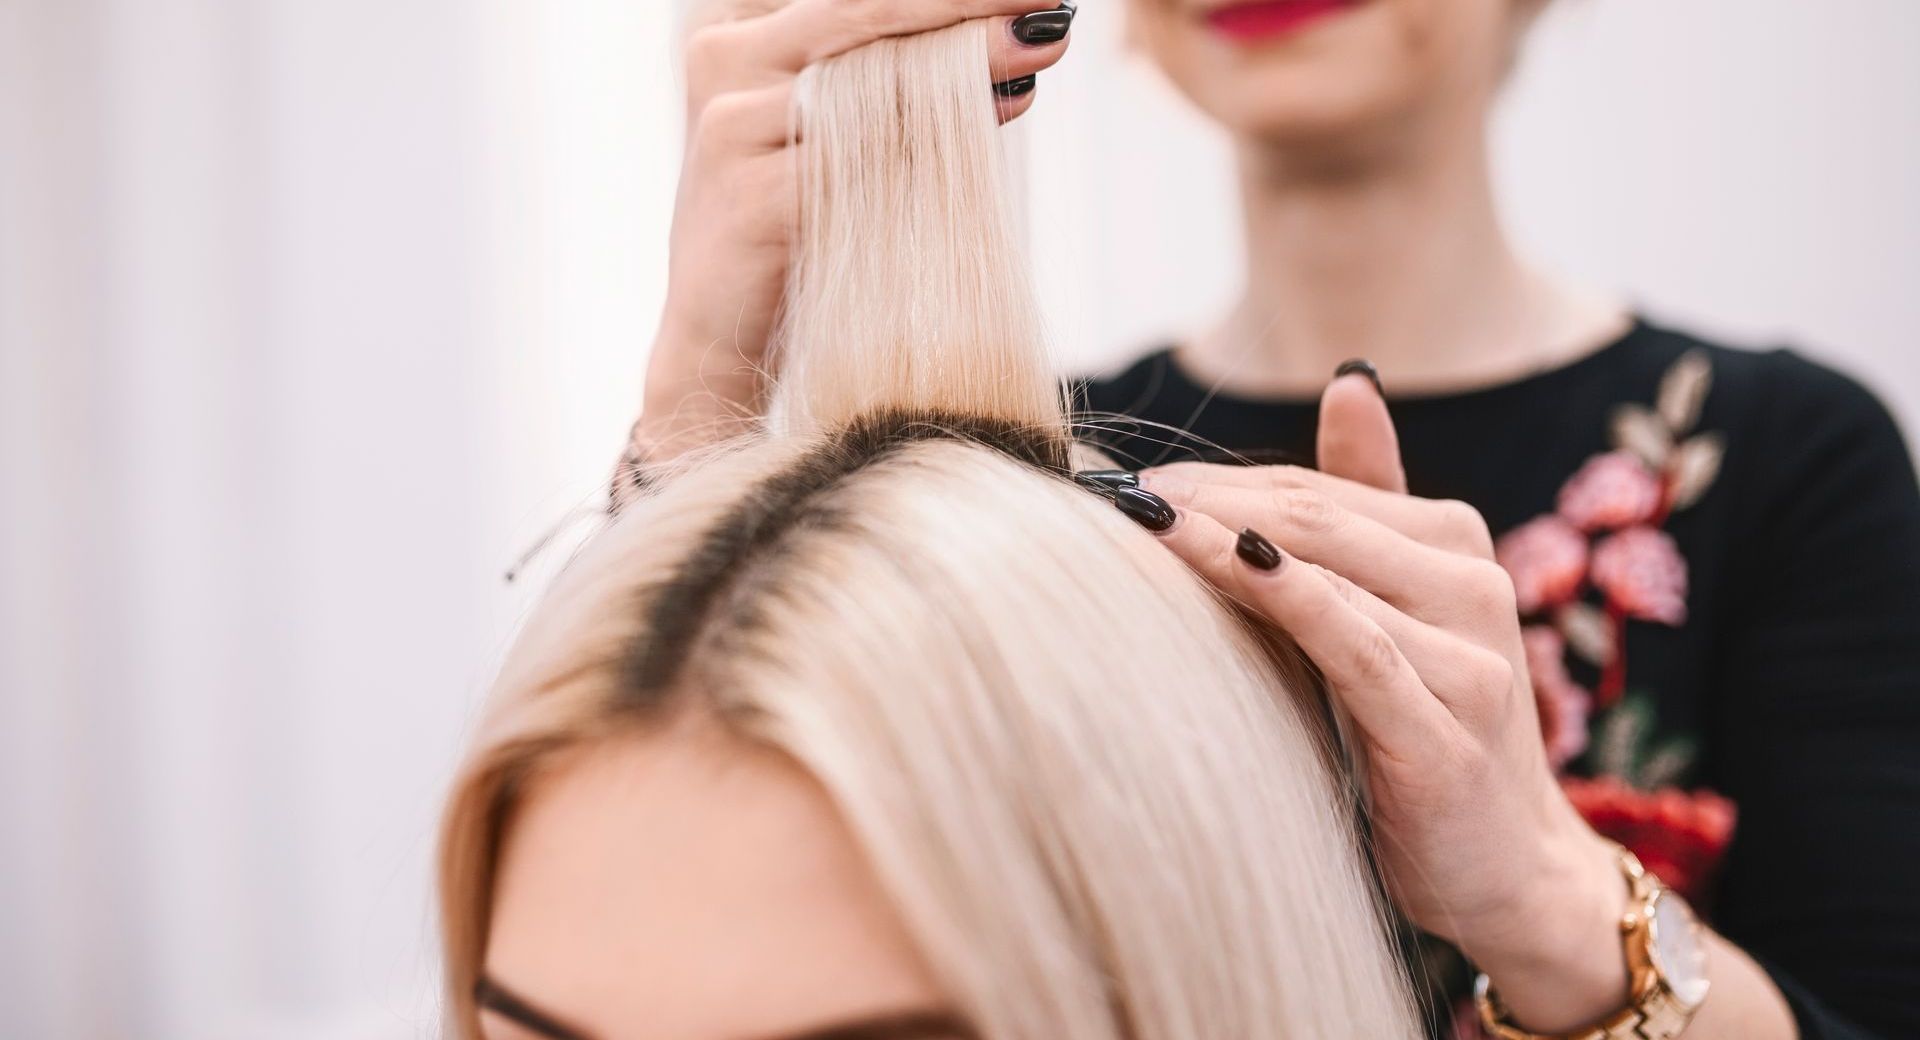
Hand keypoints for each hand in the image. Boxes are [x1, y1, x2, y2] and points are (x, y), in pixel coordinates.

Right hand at [639, 0, 1074, 457]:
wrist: (718, 335)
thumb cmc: (789, 234)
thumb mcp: (843, 145)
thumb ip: (899, 91)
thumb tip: (1019, 48)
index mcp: (739, 43)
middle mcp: (726, 67)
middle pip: (865, 21)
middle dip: (965, 14)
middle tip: (1046, 15)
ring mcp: (732, 130)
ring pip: (867, 87)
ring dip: (959, 77)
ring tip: (1030, 62)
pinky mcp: (751, 199)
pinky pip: (859, 165)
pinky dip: (923, 156)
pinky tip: (979, 147)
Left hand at [1137, 371, 1631, 1032]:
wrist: (1506, 869)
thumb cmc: (1426, 731)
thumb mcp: (1399, 610)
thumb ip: (1371, 499)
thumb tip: (1351, 378)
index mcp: (1456, 545)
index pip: (1315, 489)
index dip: (1219, 482)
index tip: (1134, 484)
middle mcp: (1474, 585)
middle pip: (1315, 517)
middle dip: (1207, 501)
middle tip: (1118, 500)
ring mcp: (1467, 660)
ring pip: (1328, 569)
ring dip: (1223, 539)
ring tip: (1140, 524)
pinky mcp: (1443, 733)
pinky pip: (1351, 645)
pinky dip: (1287, 597)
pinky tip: (1228, 566)